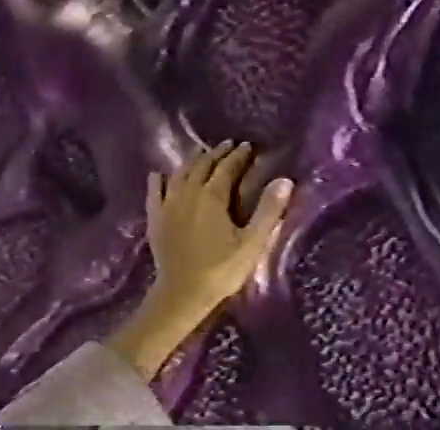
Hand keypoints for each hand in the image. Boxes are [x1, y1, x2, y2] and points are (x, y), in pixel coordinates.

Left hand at [146, 140, 293, 305]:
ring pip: (179, 174)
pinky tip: (158, 175)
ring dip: (192, 161)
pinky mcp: (155, 218)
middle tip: (227, 145)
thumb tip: (284, 180)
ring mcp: (167, 204)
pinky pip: (154, 192)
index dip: (238, 156)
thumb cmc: (221, 269)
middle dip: (216, 153)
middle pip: (202, 166)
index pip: (227, 168)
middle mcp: (188, 193)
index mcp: (212, 196)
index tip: (246, 146)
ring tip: (201, 154)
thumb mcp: (251, 243)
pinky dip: (158, 180)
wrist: (182, 293)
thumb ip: (268, 210)